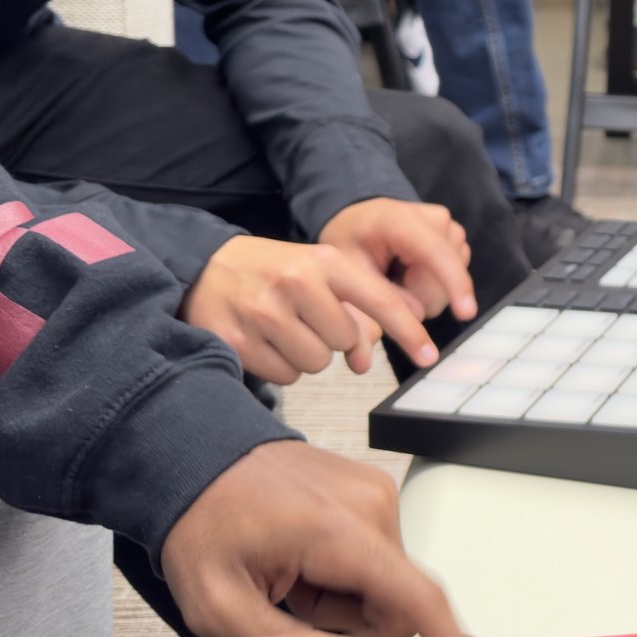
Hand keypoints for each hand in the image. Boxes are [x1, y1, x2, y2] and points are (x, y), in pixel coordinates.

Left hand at [161, 440, 457, 636]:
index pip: (416, 597)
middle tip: (295, 603)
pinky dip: (347, 569)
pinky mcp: (375, 490)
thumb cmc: (203, 521)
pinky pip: (382, 554)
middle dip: (353, 619)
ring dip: (347, 595)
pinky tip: (304, 558)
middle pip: (400, 600)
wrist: (198, 457)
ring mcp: (377, 491)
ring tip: (295, 576)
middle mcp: (372, 503)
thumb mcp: (219, 607)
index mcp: (338, 530)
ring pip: (391, 580)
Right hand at [182, 237, 438, 383]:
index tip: (430, 355)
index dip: (409, 331)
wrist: (207, 268)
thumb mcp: (318, 270)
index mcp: (325, 261)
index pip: (381, 300)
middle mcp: (296, 282)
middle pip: (345, 341)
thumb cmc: (274, 272)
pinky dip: (281, 366)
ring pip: (316, 364)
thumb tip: (375, 349)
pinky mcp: (236, 339)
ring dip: (307, 355)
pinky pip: (284, 376)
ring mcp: (263, 311)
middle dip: (333, 339)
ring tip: (284, 328)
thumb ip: (354, 302)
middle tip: (307, 319)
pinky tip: (265, 341)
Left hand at [319, 197, 475, 322]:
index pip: (435, 252)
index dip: (453, 282)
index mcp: (401, 220)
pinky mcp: (458, 240)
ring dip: (425, 292)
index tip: (466, 314)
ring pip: (452, 281)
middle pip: (445, 276)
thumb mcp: (349, 270)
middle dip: (420, 296)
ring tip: (398, 277)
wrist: (363, 221)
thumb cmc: (352, 243)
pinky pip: (455, 278)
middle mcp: (436, 219)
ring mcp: (451, 229)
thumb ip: (379, 295)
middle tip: (388, 286)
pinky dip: (433, 285)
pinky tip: (412, 273)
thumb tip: (419, 315)